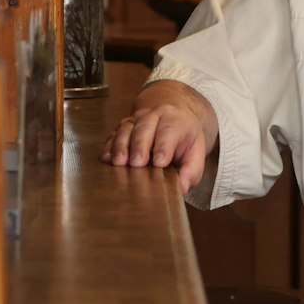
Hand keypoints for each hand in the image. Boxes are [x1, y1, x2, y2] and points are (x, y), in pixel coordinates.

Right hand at [102, 81, 216, 195]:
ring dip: (121, 145)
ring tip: (119, 162)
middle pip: (144, 128)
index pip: (169, 131)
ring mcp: (136, 120)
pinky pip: (114, 134)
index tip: (159, 162)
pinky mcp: (123, 127)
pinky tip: (107, 158)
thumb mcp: (196, 153)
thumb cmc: (184, 139)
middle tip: (136, 163)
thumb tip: (182, 187)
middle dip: (140, 145)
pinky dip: (109, 146)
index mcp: (176, 121)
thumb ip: (191, 170)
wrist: (174, 117)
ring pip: (126, 129)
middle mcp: (154, 116)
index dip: (163, 146)